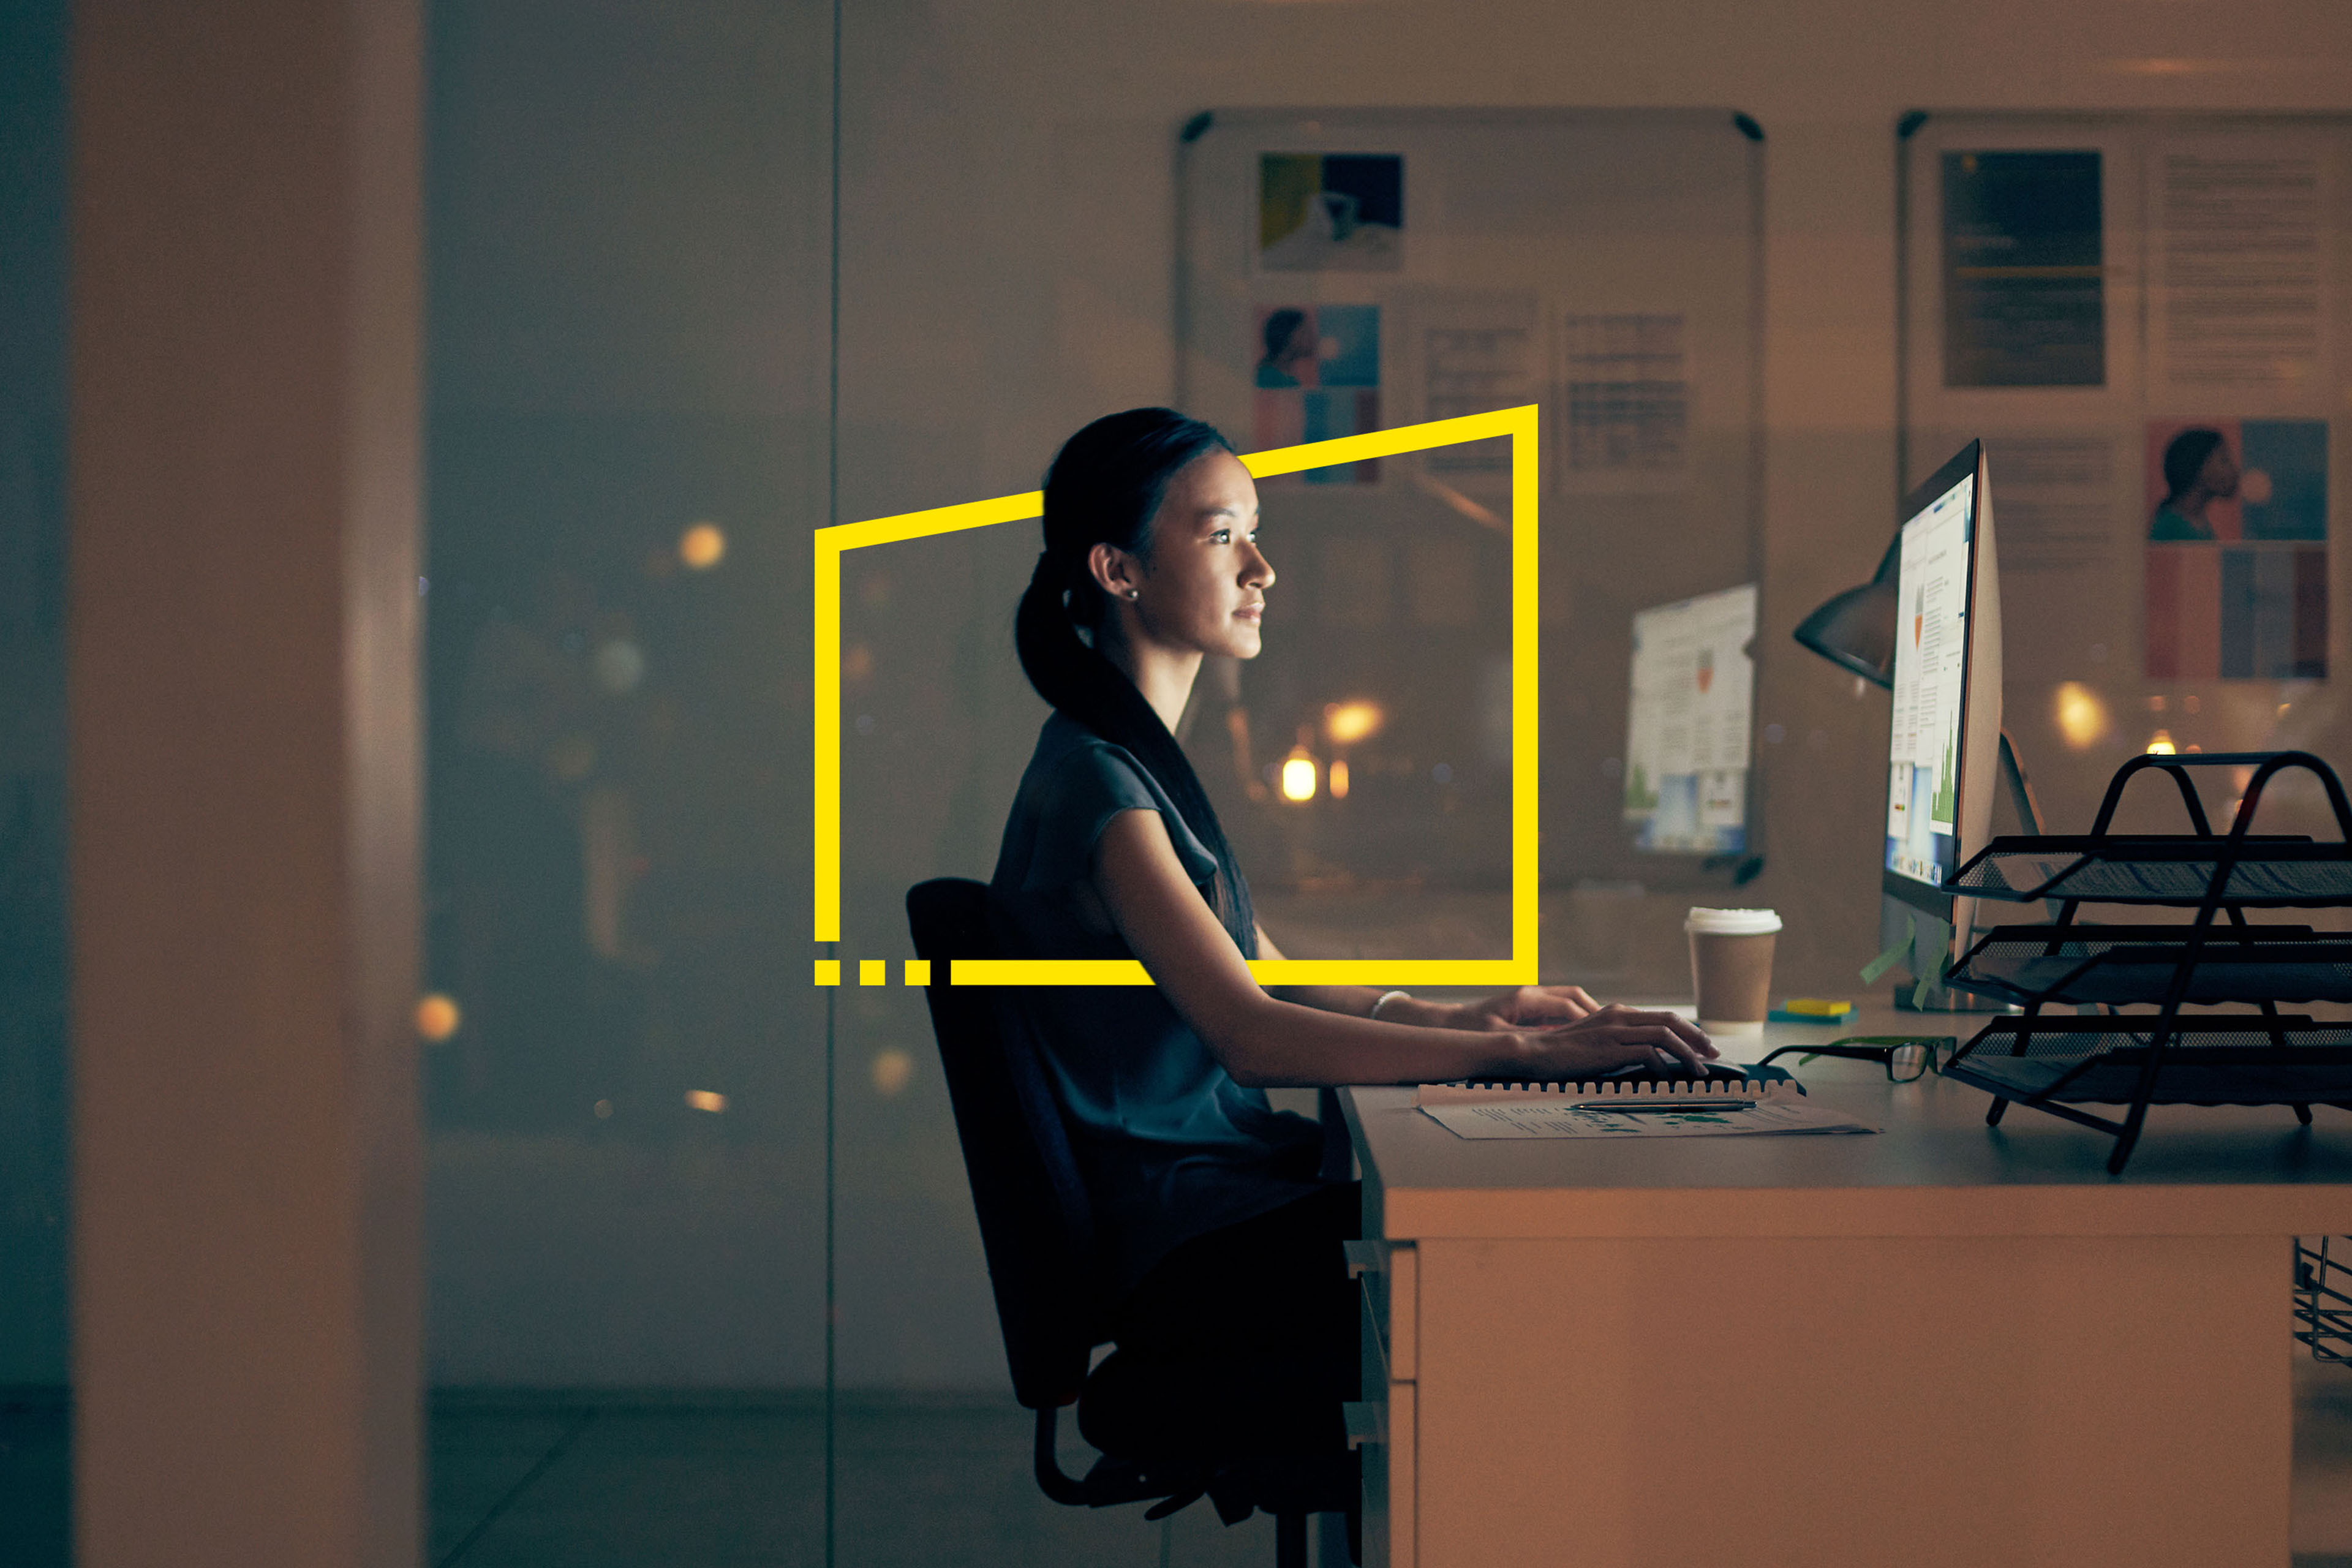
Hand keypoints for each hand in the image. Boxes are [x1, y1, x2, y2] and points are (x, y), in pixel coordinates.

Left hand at [1448, 985, 1603, 1030]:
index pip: (1567, 1006)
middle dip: (1596, 1013)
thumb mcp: (1496, 1038)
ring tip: (1605, 1034)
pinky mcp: (1529, 1008)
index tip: (1604, 1036)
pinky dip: (1574, 1021)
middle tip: (1615, 1031)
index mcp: (1525, 999)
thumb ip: (1523, 1042)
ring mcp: (1531, 999)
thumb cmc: (1470, 1030)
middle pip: (1574, 997)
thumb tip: (1552, 1047)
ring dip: (1587, 1015)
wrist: (1449, 1023)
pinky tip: (1583, 1037)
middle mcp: (1531, 994)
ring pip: (1569, 1001)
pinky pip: (1559, 1011)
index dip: (1587, 1021)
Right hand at [1503, 1005, 1717, 1079]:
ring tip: (1699, 1071)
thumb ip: (1618, 1042)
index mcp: (1617, 1013)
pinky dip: (1664, 1068)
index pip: (1662, 1017)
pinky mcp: (1609, 1048)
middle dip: (1697, 1038)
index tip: (1702, 1046)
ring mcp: (1615, 1030)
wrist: (1533, 1052)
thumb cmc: (1561, 1053)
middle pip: (1671, 1021)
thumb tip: (1645, 1058)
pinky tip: (1668, 1081)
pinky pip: (1648, 1054)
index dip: (1688, 1030)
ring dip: (1688, 1054)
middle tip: (1713, 1055)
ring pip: (1665, 1036)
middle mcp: (1619, 1016)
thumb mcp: (1594, 1041)